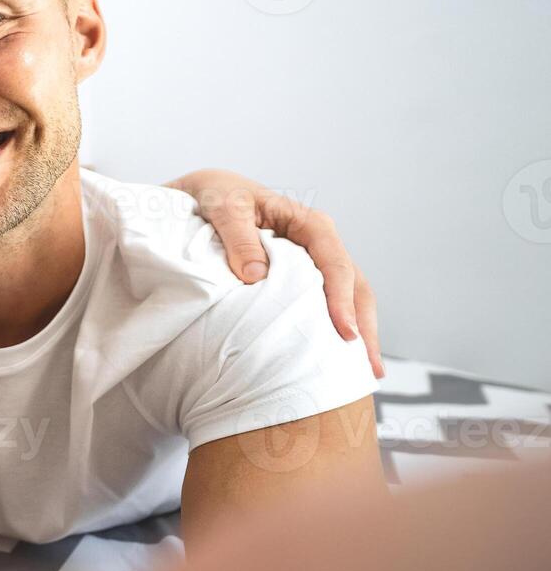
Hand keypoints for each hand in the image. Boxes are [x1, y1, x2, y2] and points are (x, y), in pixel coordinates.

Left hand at [167, 169, 383, 378]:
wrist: (204, 196)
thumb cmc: (217, 197)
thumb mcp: (224, 207)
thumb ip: (238, 237)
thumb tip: (256, 276)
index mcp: (308, 223)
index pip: (334, 262)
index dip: (342, 297)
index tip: (343, 331)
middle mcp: (319, 244)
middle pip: (354, 285)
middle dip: (364, 325)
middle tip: (367, 368)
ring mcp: (314, 263)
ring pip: (348, 298)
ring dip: (358, 333)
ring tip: (364, 374)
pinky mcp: (302, 280)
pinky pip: (324, 305)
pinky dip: (332, 330)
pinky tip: (337, 360)